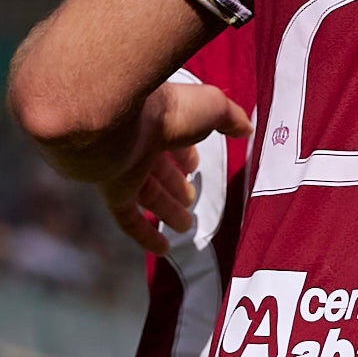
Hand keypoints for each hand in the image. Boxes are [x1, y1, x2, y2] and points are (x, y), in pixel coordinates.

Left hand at [111, 83, 242, 253]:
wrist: (115, 122)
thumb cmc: (165, 109)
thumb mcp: (210, 107)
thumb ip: (230, 117)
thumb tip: (246, 129)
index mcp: (161, 118)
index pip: (175, 139)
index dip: (186, 154)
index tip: (195, 167)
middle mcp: (140, 142)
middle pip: (159, 168)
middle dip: (176, 183)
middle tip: (190, 199)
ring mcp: (123, 167)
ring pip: (147, 193)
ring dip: (167, 210)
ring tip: (186, 226)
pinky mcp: (111, 192)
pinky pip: (128, 219)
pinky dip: (146, 235)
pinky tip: (164, 249)